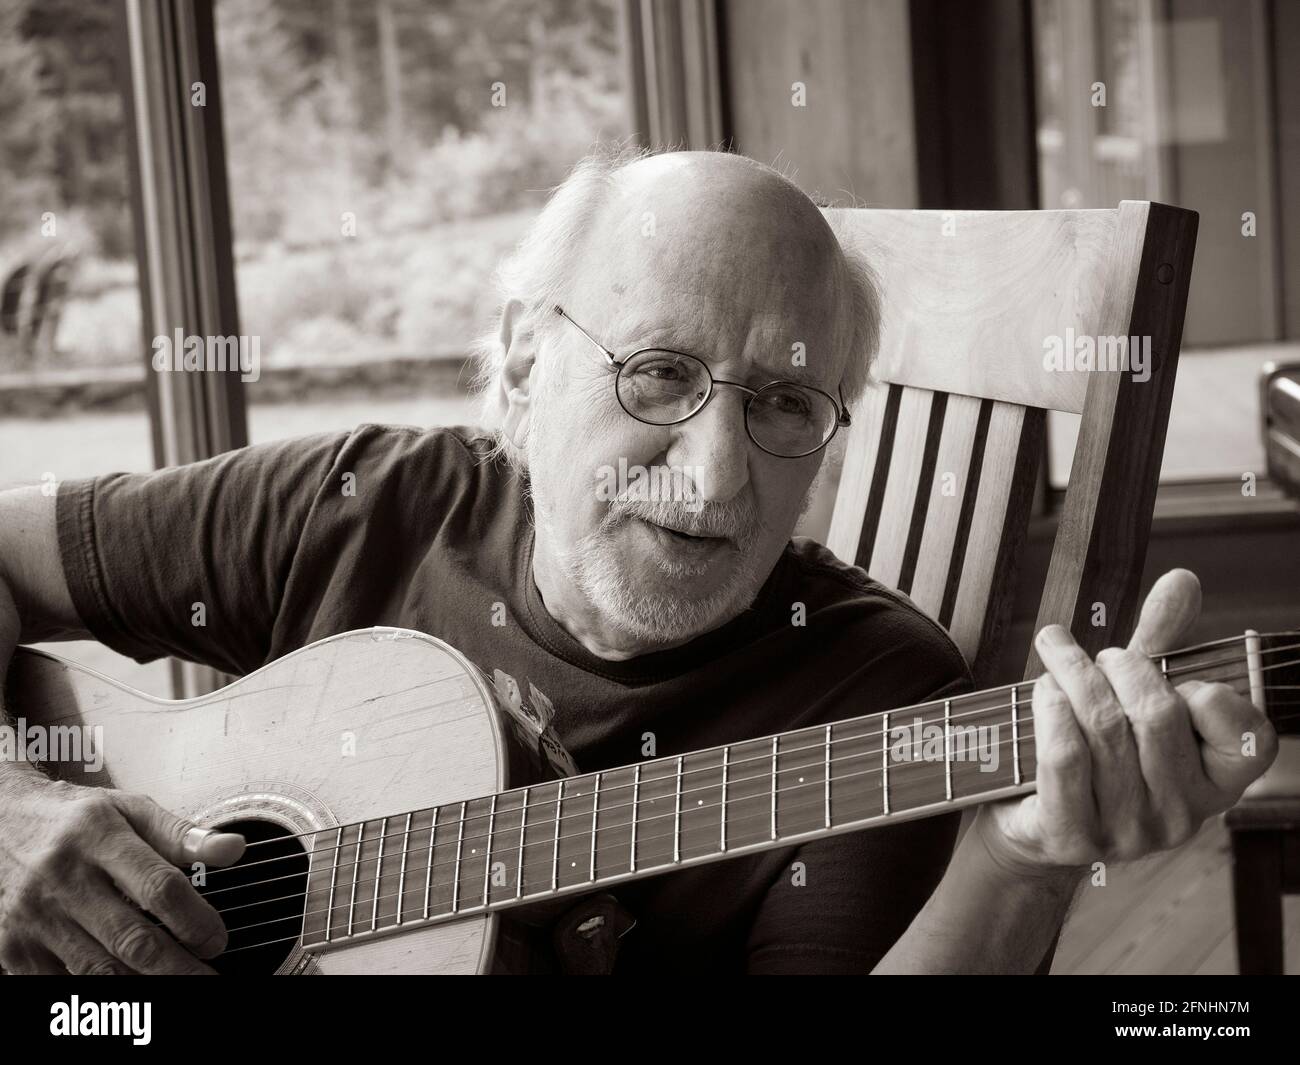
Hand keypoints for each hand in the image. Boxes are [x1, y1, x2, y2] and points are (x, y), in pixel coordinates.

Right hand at [0, 771, 244, 973]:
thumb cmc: (74, 819)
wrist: (1, 820)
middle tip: (207, 978)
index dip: (195, 920)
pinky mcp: (13, 947)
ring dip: (144, 986)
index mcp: (99, 838)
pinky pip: (63, 982)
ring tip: (177, 984)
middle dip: (177, 968)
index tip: (217, 939)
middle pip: (131, 939)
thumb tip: (234, 849)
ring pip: (99, 970)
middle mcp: (64, 879)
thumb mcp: (130, 809)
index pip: (159, 888)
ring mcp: (35, 918)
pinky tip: (130, 987)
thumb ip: (183, 833)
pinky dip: (99, 992)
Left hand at [974, 569, 1277, 877]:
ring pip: (1105, 729)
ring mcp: (1130, 833)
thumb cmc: (1092, 749)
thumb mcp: (1130, 695)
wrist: (1029, 819)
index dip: (1207, 692)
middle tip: (1094, 654)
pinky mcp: (1074, 837)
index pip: (1250, 735)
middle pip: (1158, 714)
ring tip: (1057, 658)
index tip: (1160, 671)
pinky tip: (1043, 691)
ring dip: (1073, 678)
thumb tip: (1182, 580)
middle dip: (1119, 666)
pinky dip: (1050, 711)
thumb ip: (1161, 642)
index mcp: (1216, 783)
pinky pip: (1065, 758)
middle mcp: (1182, 815)